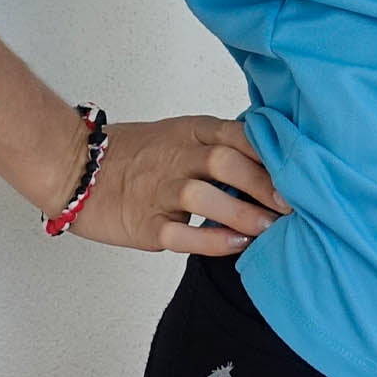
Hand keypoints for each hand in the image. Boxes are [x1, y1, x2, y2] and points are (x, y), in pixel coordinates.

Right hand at [56, 114, 291, 252]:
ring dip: (245, 215)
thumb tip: (270, 164)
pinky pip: (183, 233)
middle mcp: (177, 156)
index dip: (271, 155)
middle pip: (227, 162)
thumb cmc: (136, 154)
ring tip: (271, 230)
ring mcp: (160, 189)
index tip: (300, 174)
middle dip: (265, 186)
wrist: (76, 167)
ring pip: (207, 197)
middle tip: (293, 207)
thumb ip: (219, 146)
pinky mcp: (145, 223)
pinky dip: (214, 240)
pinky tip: (237, 245)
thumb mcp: (180, 135)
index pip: (238, 134)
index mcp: (191, 131)